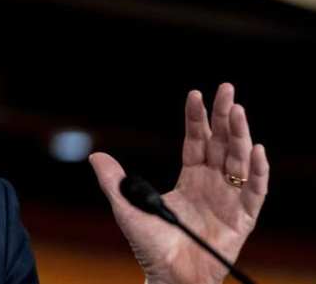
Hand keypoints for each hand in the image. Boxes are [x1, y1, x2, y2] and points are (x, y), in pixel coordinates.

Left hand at [90, 83, 268, 283]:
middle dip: (224, 116)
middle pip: (221, 142)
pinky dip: (258, 171)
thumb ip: (114, 181)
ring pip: (238, 159)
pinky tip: (255, 150)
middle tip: (227, 89)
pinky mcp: (242, 217)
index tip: (196, 94)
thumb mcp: (127, 207)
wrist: (169, 275)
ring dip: (239, 134)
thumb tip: (95, 156)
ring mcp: (229, 198)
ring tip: (238, 111)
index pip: (196, 140)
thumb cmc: (150, 245)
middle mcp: (212, 183)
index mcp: (189, 177)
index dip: (196, 118)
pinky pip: (255, 191)